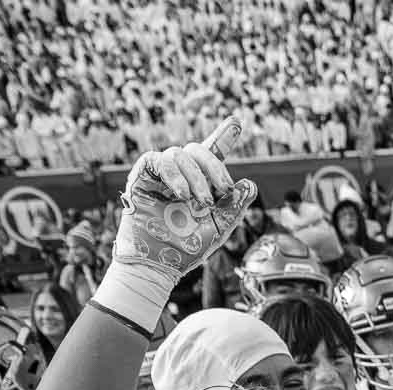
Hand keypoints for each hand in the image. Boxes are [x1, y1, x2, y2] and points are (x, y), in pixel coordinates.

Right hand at [101, 118, 256, 331]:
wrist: (159, 265)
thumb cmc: (186, 249)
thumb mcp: (219, 226)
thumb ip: (236, 205)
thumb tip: (251, 184)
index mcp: (199, 183)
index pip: (212, 154)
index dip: (224, 136)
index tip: (237, 121)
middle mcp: (180, 175)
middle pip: (199, 150)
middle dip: (215, 167)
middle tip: (223, 191)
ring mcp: (160, 174)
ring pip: (180, 154)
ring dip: (196, 177)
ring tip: (200, 202)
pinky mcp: (142, 177)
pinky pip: (158, 159)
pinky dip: (174, 174)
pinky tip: (181, 194)